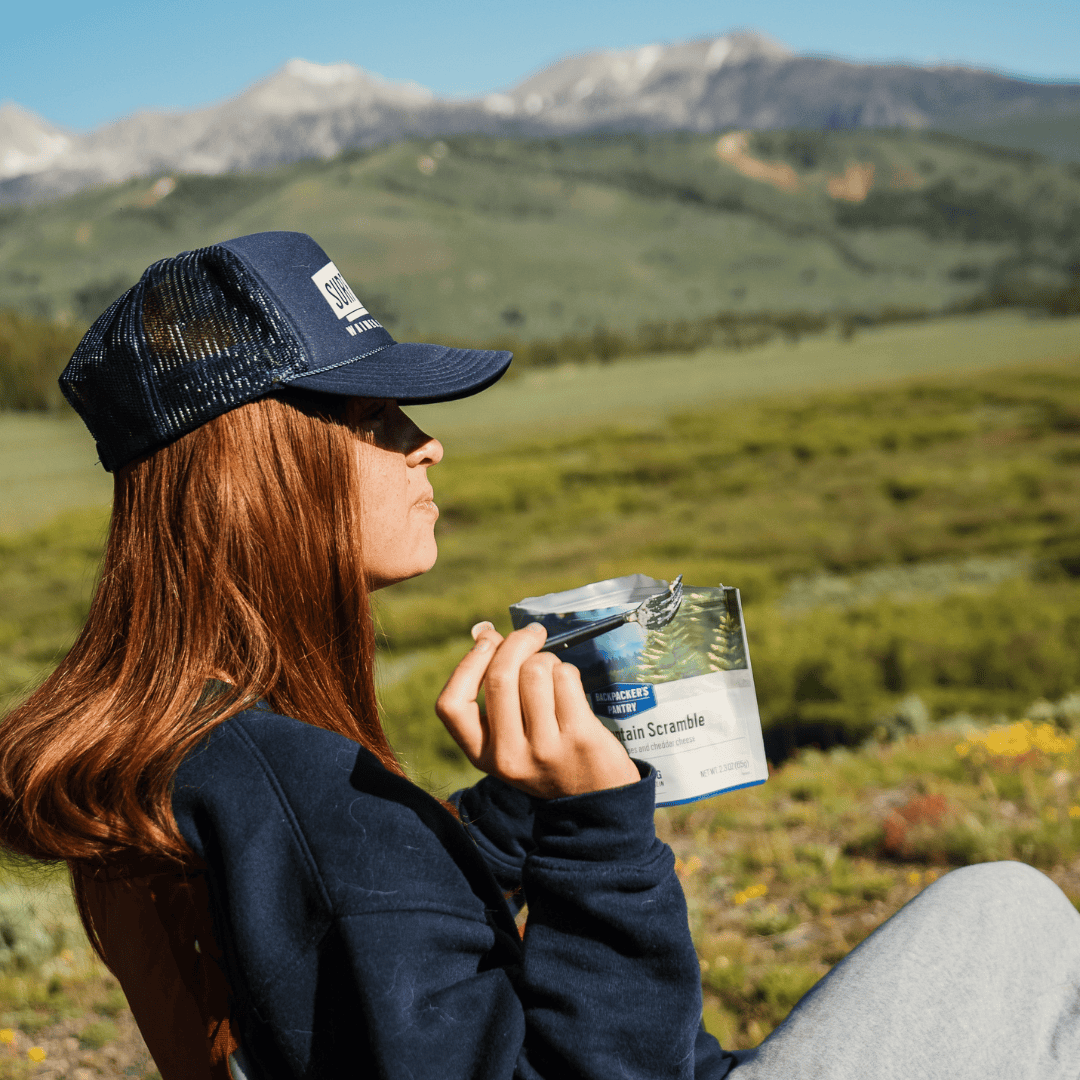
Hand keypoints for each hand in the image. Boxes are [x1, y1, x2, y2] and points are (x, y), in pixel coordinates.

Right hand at [436, 621, 641, 798]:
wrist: (597, 798)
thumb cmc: (548, 753)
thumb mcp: (510, 734)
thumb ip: (492, 686)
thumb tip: (483, 631)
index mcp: (482, 755)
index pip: (451, 706)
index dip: (466, 665)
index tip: (487, 641)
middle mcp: (508, 756)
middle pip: (499, 677)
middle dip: (516, 643)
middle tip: (532, 634)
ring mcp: (544, 749)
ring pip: (536, 671)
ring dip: (547, 659)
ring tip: (554, 672)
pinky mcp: (579, 737)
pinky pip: (565, 678)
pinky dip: (567, 671)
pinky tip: (570, 686)